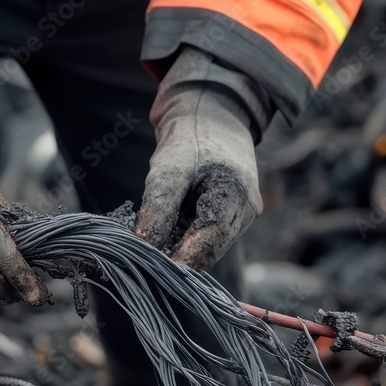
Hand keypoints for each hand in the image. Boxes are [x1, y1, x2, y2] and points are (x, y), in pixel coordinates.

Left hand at [135, 48, 270, 269]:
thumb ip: (158, 208)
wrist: (212, 116)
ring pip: (204, 246)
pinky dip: (181, 238)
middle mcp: (246, 212)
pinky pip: (203, 237)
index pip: (208, 243)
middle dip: (174, 256)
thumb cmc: (191, 136)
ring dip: (176, 247)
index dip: (179, 260)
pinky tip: (159, 234)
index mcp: (237, 197)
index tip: (148, 270)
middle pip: (207, 250)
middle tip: (138, 261)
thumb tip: (144, 247)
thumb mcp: (168, 168)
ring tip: (144, 245)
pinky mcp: (229, 218)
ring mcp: (240, 217)